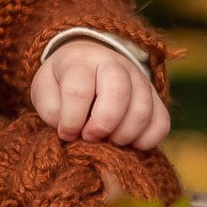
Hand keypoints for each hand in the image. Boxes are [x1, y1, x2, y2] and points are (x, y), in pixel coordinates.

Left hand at [30, 40, 170, 149]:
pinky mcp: (155, 96)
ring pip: (143, 109)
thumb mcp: (45, 90)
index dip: (71, 120)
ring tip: (108, 142)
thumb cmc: (62, 83)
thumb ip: (51, 109)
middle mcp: (114, 64)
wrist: (88, 63)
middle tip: (90, 137)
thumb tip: (70, 131)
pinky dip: (147, 140)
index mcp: (80, 61)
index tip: (66, 133)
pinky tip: (129, 145)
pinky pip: (162, 122)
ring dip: (123, 135)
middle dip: (102, 125)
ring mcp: (139, 79)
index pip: (78, 91)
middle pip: (118, 93)